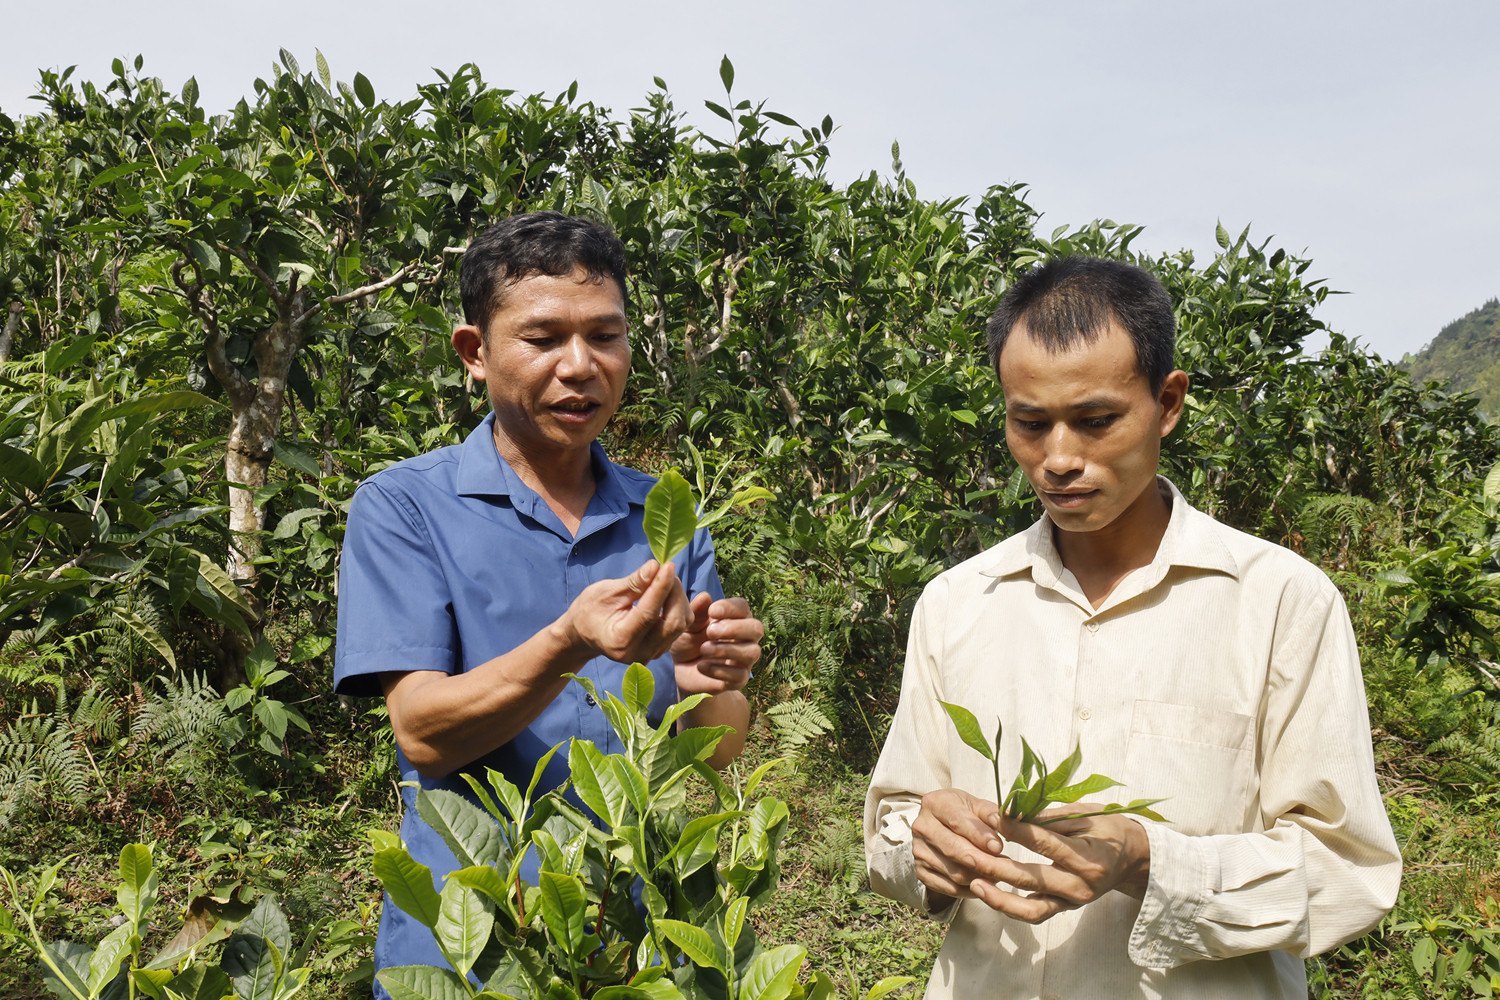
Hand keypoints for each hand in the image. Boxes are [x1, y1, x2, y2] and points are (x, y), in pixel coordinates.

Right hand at [562, 559, 692, 664]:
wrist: (585, 633)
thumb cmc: (591, 610)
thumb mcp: (606, 592)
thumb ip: (633, 583)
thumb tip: (655, 567)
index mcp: (620, 640)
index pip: (649, 613)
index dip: (661, 587)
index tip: (667, 565)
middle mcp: (639, 653)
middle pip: (673, 623)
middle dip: (674, 592)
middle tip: (666, 569)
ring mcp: (651, 654)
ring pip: (680, 624)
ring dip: (678, 597)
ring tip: (664, 579)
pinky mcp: (660, 650)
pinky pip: (679, 626)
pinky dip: (677, 605)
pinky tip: (666, 592)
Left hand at [672, 593, 761, 694]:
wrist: (682, 671)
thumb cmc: (688, 642)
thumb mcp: (687, 626)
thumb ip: (696, 613)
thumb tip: (705, 596)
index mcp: (735, 619)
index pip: (743, 607)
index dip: (730, 607)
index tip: (712, 611)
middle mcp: (745, 638)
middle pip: (756, 628)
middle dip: (734, 628)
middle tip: (711, 631)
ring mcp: (744, 659)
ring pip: (752, 652)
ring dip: (727, 649)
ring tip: (704, 649)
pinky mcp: (739, 680)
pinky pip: (740, 675)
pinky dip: (720, 670)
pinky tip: (701, 666)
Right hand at [911, 788, 1010, 907]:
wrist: (940, 826)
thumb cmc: (963, 814)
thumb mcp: (977, 806)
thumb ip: (993, 813)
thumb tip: (1014, 816)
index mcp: (935, 803)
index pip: (957, 821)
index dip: (979, 835)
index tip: (998, 846)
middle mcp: (922, 827)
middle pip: (954, 849)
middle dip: (982, 861)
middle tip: (1004, 867)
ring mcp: (919, 851)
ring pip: (955, 872)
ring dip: (981, 877)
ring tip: (999, 874)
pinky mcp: (921, 872)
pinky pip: (950, 888)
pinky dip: (972, 890)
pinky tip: (986, 883)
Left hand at [968, 804, 1150, 923]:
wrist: (1133, 859)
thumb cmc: (1109, 830)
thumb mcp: (1085, 816)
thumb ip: (1049, 817)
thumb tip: (1012, 811)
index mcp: (1088, 858)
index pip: (1045, 843)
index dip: (1016, 829)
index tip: (991, 816)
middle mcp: (1081, 886)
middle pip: (1031, 878)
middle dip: (996, 865)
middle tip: (968, 852)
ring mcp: (1073, 902)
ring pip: (1029, 906)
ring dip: (998, 895)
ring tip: (972, 881)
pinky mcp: (1066, 909)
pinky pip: (1034, 915)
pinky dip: (1009, 907)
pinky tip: (987, 892)